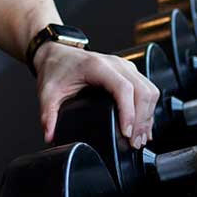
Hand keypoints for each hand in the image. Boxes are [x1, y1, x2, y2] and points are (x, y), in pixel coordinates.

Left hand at [34, 43, 161, 149]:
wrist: (57, 53)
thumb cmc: (56, 68)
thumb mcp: (48, 92)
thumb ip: (47, 114)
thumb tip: (50, 136)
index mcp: (97, 67)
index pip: (123, 88)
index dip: (129, 112)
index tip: (126, 133)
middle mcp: (116, 64)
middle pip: (142, 90)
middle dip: (142, 120)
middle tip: (134, 143)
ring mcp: (125, 66)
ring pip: (149, 90)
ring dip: (148, 116)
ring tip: (140, 138)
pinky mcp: (128, 72)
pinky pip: (147, 89)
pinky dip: (149, 109)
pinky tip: (144, 126)